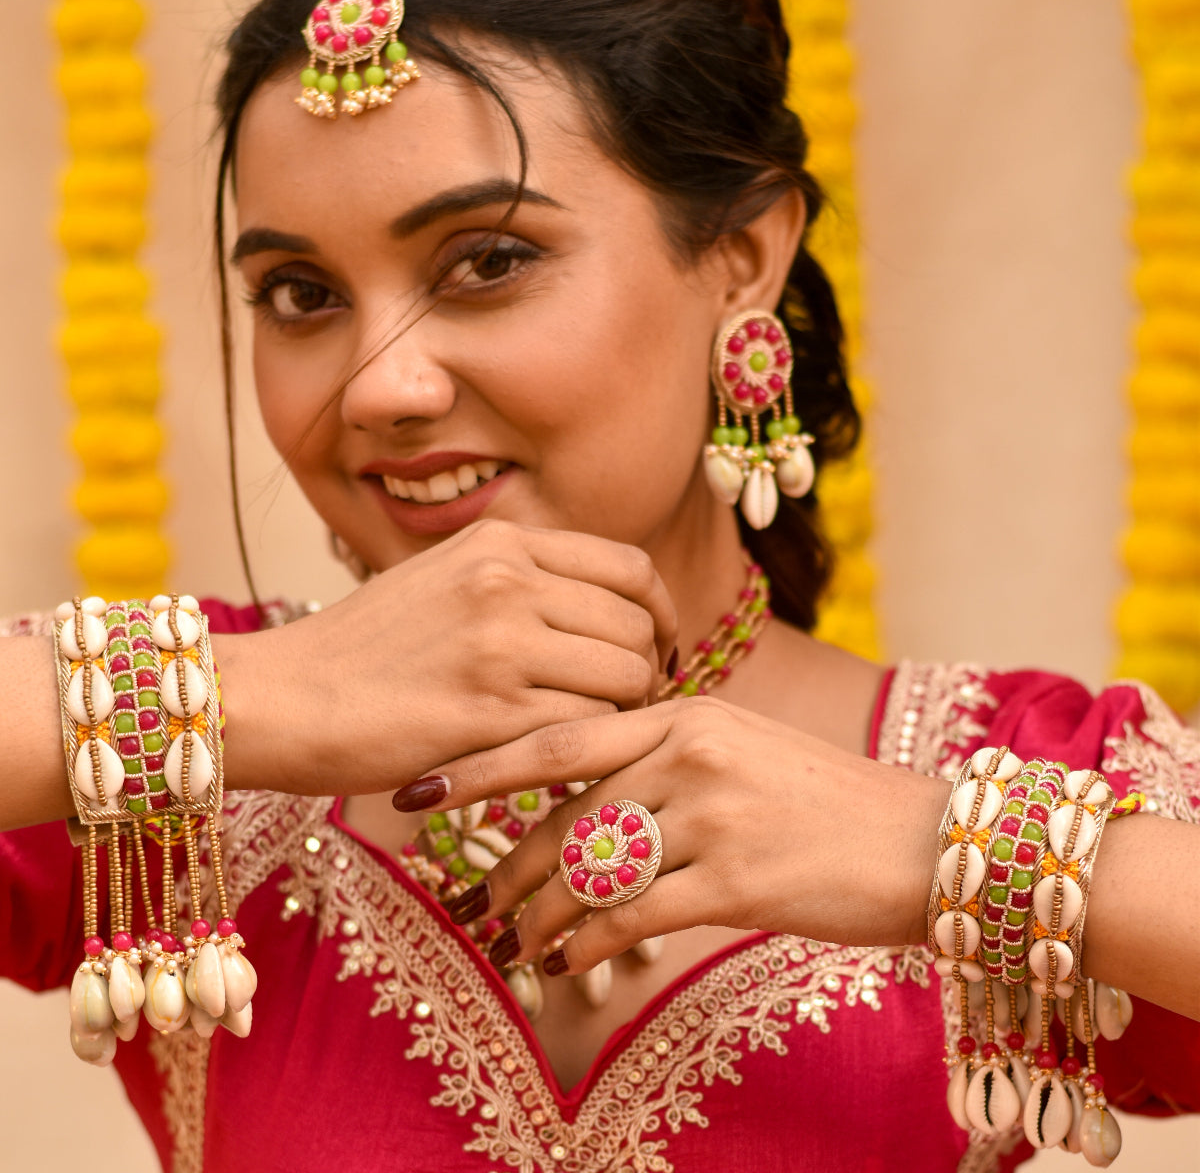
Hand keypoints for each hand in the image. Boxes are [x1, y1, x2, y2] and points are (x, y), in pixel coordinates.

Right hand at [217, 519, 676, 796]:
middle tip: (625, 706)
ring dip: (623, 714)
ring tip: (591, 734)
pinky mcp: (488, 711)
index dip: (658, 612)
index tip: (656, 646)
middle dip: (645, 671)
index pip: (629, 567)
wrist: (282, 696)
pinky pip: (586, 728)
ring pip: (624, 678)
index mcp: (500, 542)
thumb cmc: (363, 649)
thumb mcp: (443, 578)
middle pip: (636, 626)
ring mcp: (499, 643)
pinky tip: (560, 758)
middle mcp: (506, 579)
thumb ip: (519, 579)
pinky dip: (588, 748)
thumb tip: (604, 609)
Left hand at [419, 698, 947, 972]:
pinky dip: (585, 946)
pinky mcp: (736, 877)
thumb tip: (585, 803)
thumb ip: (663, 758)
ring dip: (538, 916)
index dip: (479, 766)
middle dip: (505, 866)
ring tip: (508, 943)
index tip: (417, 790)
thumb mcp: (741, 749)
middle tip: (466, 902)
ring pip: (590, 870)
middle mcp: (689, 751)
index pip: (558, 737)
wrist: (920, 841)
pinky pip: (631, 916)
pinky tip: (564, 965)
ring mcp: (712, 812)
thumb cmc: (822, 800)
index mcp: (683, 712)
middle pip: (565, 816)